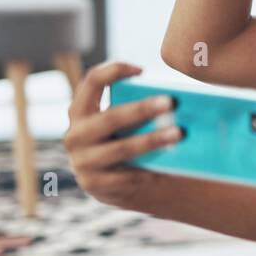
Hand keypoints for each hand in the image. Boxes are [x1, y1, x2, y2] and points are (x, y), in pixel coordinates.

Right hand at [64, 62, 182, 207]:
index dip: (113, 71)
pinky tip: (166, 167)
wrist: (113, 184)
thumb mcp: (123, 123)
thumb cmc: (125, 140)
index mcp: (80, 111)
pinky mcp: (93, 185)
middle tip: (171, 102)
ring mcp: (81, 161)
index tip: (142, 70)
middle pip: (110, 118)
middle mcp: (75, 134)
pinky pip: (124, 176)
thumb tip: (180, 97)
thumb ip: (137, 108)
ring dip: (150, 141)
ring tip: (178, 134)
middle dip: (141, 109)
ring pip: (120, 149)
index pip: (91, 82)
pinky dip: (146, 171)